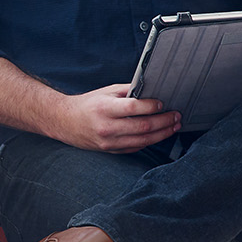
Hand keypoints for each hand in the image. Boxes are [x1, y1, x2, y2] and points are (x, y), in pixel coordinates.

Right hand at [43, 84, 178, 153]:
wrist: (65, 122)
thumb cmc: (88, 104)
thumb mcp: (106, 92)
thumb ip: (128, 91)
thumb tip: (151, 91)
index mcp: (105, 108)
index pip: (133, 108)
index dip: (151, 106)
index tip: (163, 103)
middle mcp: (107, 127)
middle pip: (143, 126)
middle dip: (164, 121)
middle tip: (176, 116)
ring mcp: (109, 142)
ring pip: (143, 141)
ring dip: (162, 134)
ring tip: (173, 127)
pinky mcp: (110, 150)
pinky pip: (135, 148)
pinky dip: (149, 141)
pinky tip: (158, 135)